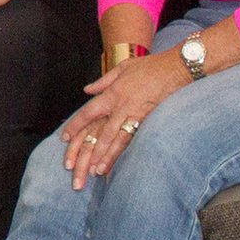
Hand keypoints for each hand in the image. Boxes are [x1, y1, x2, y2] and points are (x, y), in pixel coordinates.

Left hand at [60, 50, 192, 186]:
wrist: (175, 69)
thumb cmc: (149, 67)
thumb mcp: (122, 68)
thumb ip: (103, 81)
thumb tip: (87, 90)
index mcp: (111, 94)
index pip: (88, 113)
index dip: (75, 125)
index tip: (64, 138)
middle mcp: (120, 107)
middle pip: (99, 133)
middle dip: (86, 151)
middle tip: (75, 167)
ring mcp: (135, 116)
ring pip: (116, 140)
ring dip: (105, 157)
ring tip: (96, 172)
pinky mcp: (149, 121)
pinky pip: (134, 140)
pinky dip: (125, 152)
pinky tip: (120, 162)